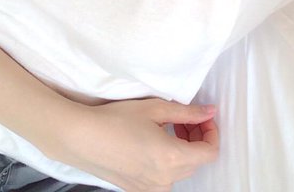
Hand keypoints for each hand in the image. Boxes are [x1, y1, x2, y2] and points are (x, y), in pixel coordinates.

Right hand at [55, 98, 218, 191]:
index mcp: (172, 158)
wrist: (82, 138)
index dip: (211, 132)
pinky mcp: (138, 190)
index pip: (210, 152)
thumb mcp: (156, 109)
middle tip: (184, 117)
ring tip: (168, 127)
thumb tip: (210, 111)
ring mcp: (150, 188)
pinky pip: (164, 177)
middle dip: (197, 138)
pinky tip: (154, 142)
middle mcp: (164, 179)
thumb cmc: (116, 120)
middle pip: (197, 161)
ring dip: (183, 149)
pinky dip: (168, 160)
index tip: (202, 117)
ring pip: (182, 170)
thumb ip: (187, 112)